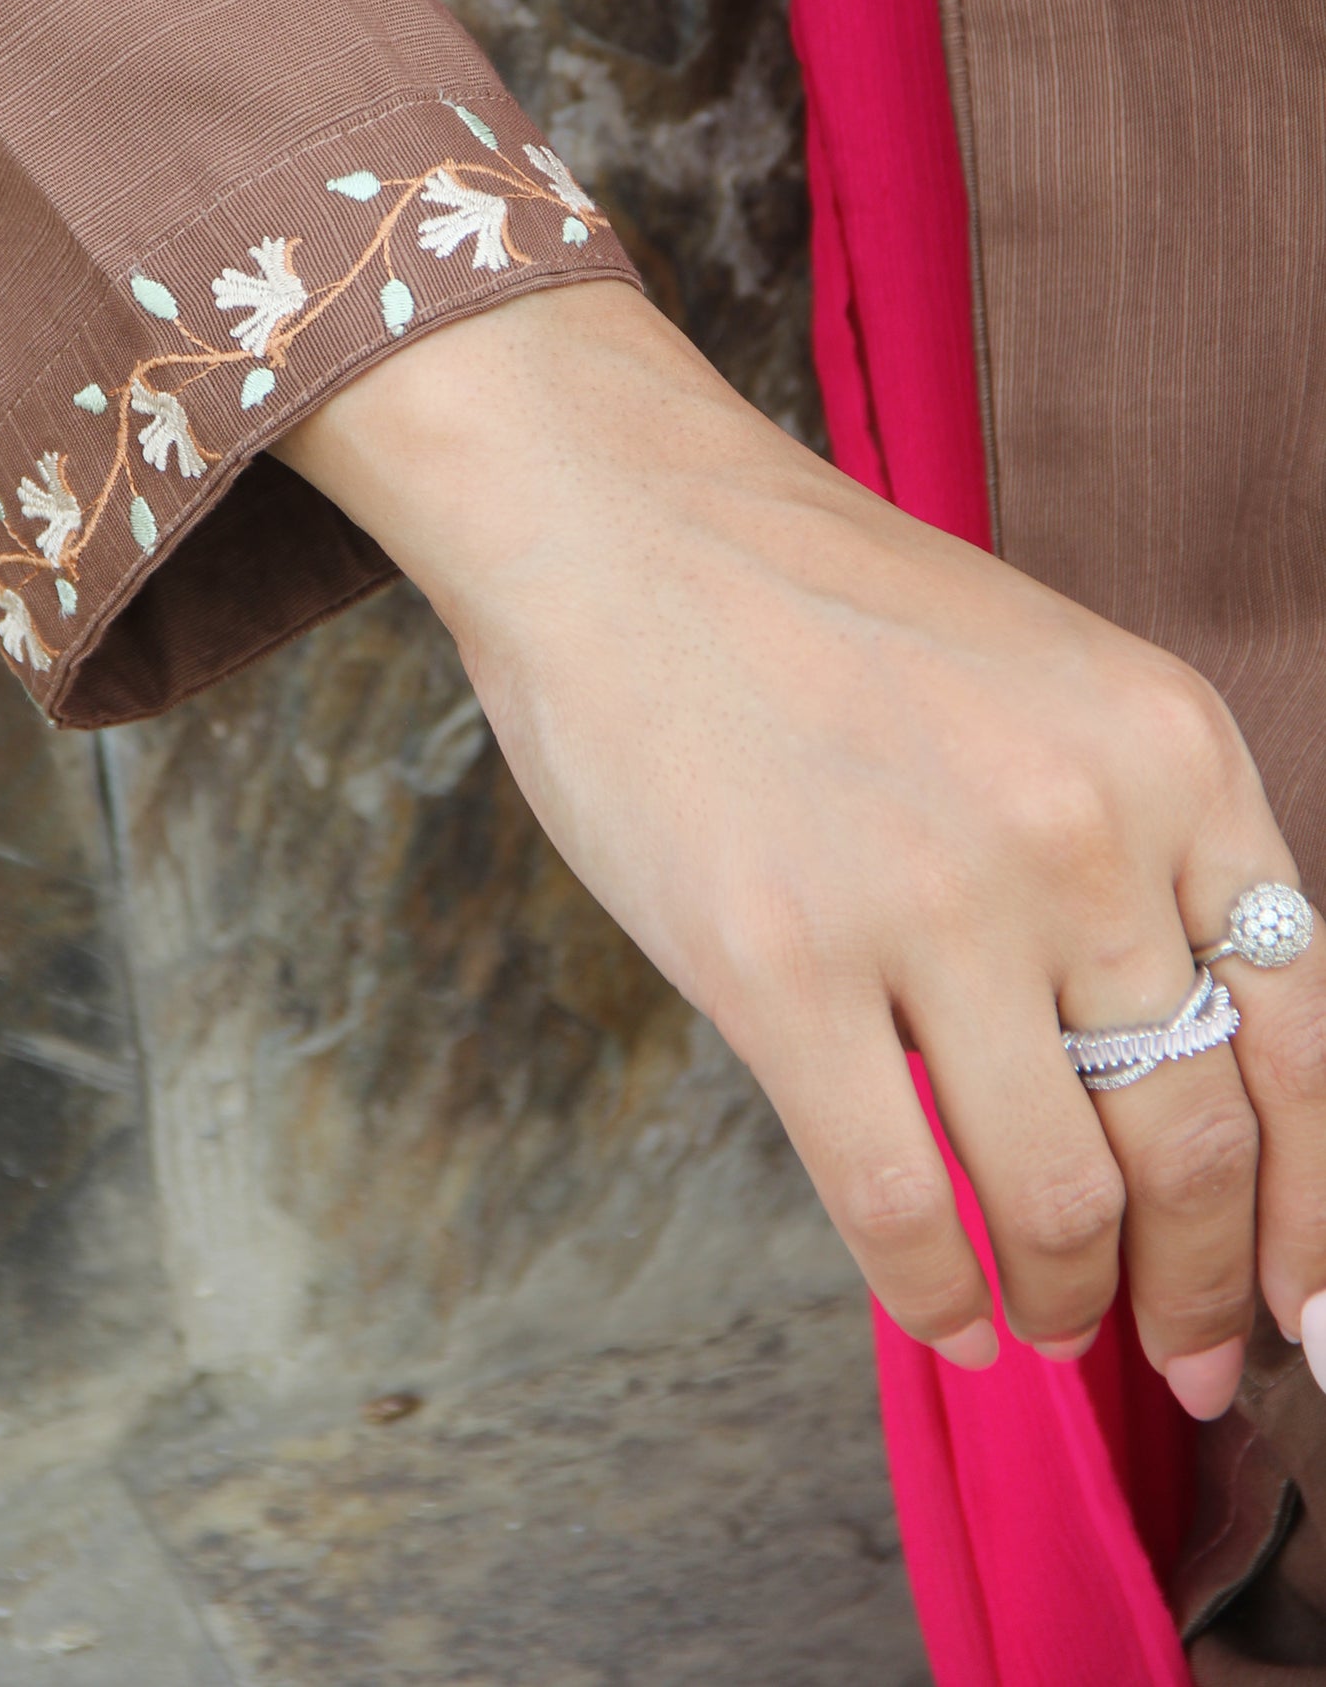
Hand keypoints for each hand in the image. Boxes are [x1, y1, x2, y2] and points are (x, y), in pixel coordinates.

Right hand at [276, 282, 1325, 1415]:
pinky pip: (901, 1202)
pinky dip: (941, 1299)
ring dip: (1072, 1301)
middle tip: (1191, 1353)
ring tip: (1053, 1326)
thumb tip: (1178, 1078)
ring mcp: (932, 900)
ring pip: (1061, 1193)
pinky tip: (952, 1320)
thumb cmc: (816, 607)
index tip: (1308, 1304)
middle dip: (1200, 1286)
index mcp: (1166, 749)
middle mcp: (1077, 828)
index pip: (1304, 1033)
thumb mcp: (1046, 684)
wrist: (618, 520)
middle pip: (1193, 1136)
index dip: (1316, 1205)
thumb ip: (1131, 852)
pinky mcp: (782, 964)